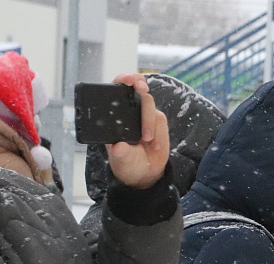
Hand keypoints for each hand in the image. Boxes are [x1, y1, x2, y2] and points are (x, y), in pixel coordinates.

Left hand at [105, 74, 169, 189]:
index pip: (116, 89)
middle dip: (138, 84)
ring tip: (146, 140)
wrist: (145, 173)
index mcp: (113, 114)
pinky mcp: (158, 122)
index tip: (127, 80)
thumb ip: (120, 154)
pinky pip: (160, 119)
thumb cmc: (127, 163)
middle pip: (135, 88)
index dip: (122, 80)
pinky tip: (154, 144)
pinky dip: (158, 132)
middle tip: (141, 88)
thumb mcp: (121, 161)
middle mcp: (129, 111)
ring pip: (149, 105)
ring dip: (148, 121)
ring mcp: (144, 115)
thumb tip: (119, 147)